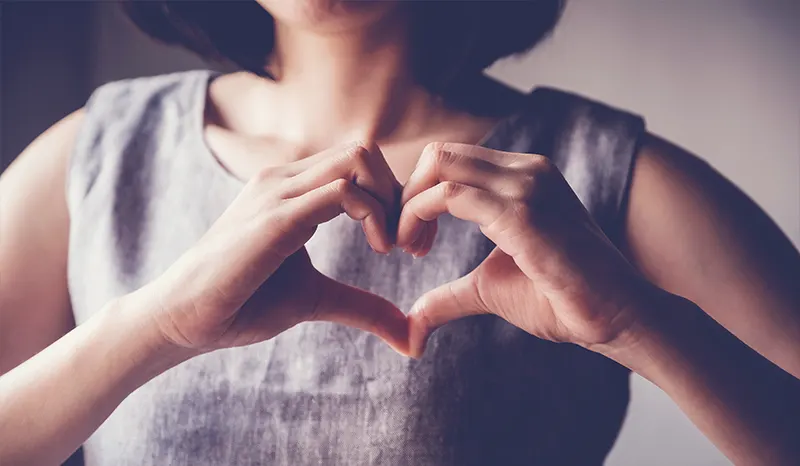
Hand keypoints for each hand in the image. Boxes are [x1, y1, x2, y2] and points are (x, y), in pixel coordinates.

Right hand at [134, 143, 409, 354]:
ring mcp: (278, 192)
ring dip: (392, 200)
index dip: (395, 198)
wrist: (183, 318)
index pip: (359, 164)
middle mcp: (284, 179)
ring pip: (357, 159)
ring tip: (393, 246)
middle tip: (409, 244)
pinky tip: (378, 249)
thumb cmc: (242, 303)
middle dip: (401, 194)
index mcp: (292, 189)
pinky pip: (341, 191)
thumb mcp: (317, 299)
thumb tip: (409, 335)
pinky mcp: (275, 218)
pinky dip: (374, 214)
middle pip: (364, 152)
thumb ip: (362, 306)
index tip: (409, 243)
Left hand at [398, 143, 653, 356]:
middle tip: (402, 242)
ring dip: (409, 206)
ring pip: (441, 165)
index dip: (419, 195)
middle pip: (440, 154)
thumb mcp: (491, 288)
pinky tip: (419, 250)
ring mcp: (527, 186)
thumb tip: (413, 321)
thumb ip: (450, 295)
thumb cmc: (562, 299)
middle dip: (407, 194)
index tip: (412, 241)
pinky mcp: (523, 212)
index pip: (452, 161)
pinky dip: (419, 215)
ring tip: (409, 248)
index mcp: (523, 177)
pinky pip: (451, 195)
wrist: (617, 317)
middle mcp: (526, 170)